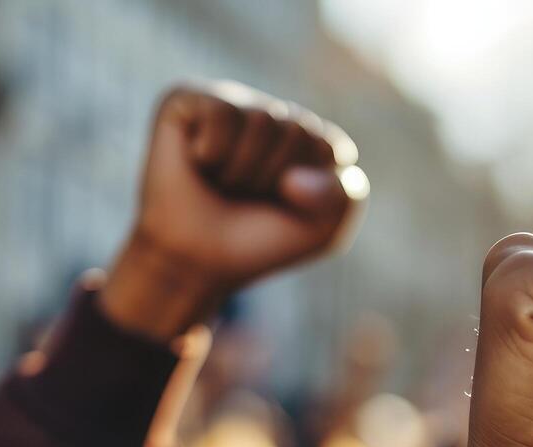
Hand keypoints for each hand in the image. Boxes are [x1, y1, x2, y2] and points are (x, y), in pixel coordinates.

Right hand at [100, 82, 368, 340]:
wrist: (196, 263)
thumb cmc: (257, 242)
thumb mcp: (323, 229)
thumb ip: (344, 196)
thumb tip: (293, 179)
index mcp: (310, 137)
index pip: (332, 149)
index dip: (309, 193)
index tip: (282, 207)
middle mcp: (271, 113)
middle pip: (296, 130)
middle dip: (270, 180)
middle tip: (243, 197)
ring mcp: (231, 102)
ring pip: (261, 120)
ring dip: (241, 172)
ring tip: (221, 183)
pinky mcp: (188, 98)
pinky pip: (222, 113)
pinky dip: (212, 152)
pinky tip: (197, 162)